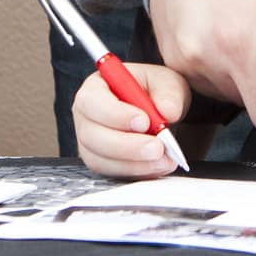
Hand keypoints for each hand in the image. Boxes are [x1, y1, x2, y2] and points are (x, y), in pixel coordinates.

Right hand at [74, 62, 189, 179]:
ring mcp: (89, 142)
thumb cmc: (156, 91)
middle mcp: (86, 115)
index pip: (92, 100)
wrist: (160, 111)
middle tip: (157, 148)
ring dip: (133, 163)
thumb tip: (168, 111)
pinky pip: (111, 173)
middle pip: (92, 135)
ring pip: (100, 159)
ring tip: (163, 160)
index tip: (144, 122)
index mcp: (95, 87)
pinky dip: (136, 172)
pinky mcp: (101, 162)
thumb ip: (169, 94)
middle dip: (126, 145)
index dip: (115, 114)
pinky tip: (157, 167)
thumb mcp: (168, 82)